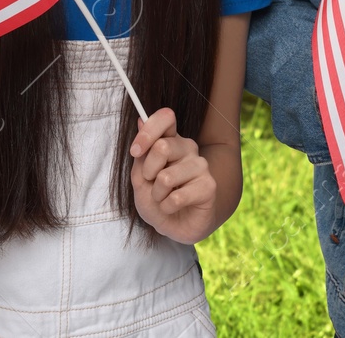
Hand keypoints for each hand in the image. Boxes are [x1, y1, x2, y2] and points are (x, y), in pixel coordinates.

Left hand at [129, 107, 216, 244]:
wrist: (174, 226)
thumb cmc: (157, 199)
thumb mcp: (140, 178)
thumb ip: (141, 154)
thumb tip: (140, 120)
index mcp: (171, 141)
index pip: (166, 118)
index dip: (148, 131)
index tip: (136, 151)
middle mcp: (188, 149)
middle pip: (162, 146)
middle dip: (148, 172)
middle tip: (152, 183)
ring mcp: (201, 166)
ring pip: (166, 177)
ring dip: (157, 195)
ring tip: (164, 198)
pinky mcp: (208, 186)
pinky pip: (176, 197)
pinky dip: (166, 208)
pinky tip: (173, 208)